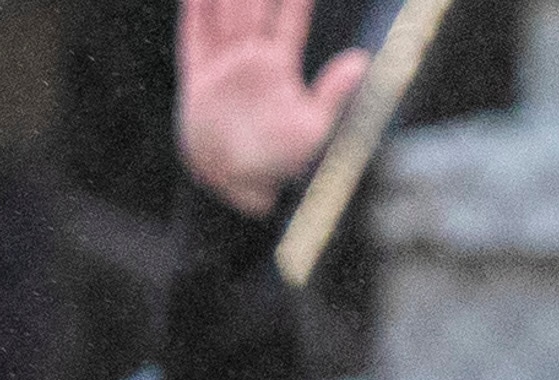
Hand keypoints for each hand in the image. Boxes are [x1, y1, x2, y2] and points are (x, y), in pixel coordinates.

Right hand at [179, 0, 369, 218]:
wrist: (235, 183)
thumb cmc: (279, 160)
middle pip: (253, 7)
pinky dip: (195, 11)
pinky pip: (194, 35)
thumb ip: (334, 90)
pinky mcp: (197, 76)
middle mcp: (249, 58)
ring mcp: (222, 64)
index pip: (288, 20)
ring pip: (224, 13)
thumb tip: (364, 60)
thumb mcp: (314, 125)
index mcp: (278, 66)